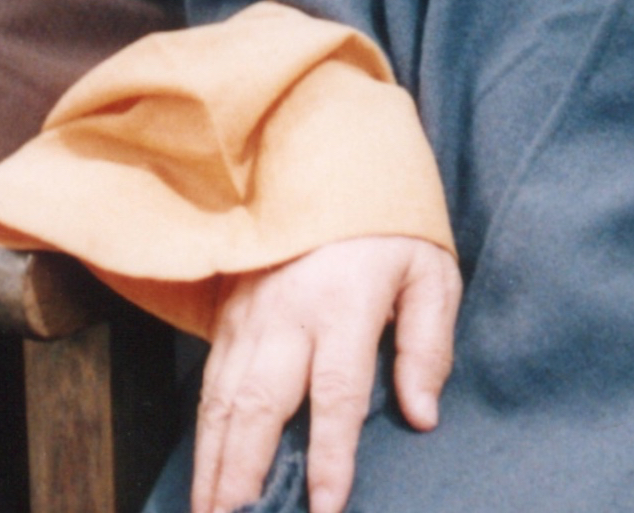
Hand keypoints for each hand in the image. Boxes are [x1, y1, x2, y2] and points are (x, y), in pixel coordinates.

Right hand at [191, 235, 459, 512]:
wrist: (328, 155)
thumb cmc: (390, 223)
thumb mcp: (431, 272)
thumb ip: (430, 345)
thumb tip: (422, 415)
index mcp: (346, 303)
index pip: (336, 395)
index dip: (330, 458)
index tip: (324, 510)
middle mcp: (288, 314)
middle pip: (260, 407)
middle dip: (244, 476)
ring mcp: (250, 315)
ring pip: (223, 401)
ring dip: (213, 465)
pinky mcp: (228, 315)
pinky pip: (210, 383)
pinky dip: (202, 434)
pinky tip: (203, 472)